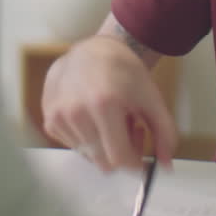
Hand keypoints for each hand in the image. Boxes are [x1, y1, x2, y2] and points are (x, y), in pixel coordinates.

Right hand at [41, 36, 177, 171]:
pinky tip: (95, 120)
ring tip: (112, 121)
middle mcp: (76, 112)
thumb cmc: (123, 70)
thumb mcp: (151, 97)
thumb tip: (166, 165)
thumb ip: (164, 132)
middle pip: (103, 162)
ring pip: (88, 156)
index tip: (142, 157)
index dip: (135, 163)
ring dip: (104, 146)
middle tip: (130, 130)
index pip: (119, 158)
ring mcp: (58, 117)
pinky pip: (74, 147)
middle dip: (121, 153)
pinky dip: (88, 140)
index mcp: (104, 104)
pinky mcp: (49, 121)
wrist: (92, 51)